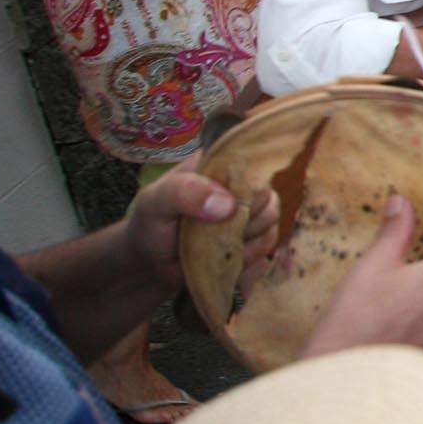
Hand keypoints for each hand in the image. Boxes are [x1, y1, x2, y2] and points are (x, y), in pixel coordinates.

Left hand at [123, 158, 279, 293]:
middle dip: (243, 215)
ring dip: (245, 236)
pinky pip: (269, 240)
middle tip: (213, 227)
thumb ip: (184, 193)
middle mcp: (236, 182)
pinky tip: (226, 255)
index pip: (251, 158)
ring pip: (272, 216)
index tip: (225, 205)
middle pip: (266, 191)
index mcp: (216, 163)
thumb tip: (229, 205)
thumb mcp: (154, 203)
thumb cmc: (150, 226)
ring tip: (216, 242)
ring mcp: (247, 208)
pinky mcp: (253, 234)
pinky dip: (250, 253)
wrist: (151, 266)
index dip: (244, 183)